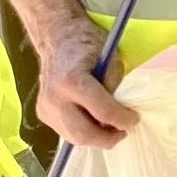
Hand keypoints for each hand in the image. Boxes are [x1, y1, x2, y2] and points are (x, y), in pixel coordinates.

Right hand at [36, 16, 135, 148]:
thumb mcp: (111, 60)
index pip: (102, 112)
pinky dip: (83, 132)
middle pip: (84, 134)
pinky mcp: (42, 113)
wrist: (57, 38)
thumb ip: (115, 88)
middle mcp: (54, 97)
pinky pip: (66, 132)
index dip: (123, 120)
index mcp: (72, 81)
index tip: (134, 119)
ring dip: (96, 138)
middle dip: (108, 138)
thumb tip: (120, 113)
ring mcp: (45, 107)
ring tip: (111, 129)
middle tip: (123, 132)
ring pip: (74, 138)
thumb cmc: (87, 45)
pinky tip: (94, 122)